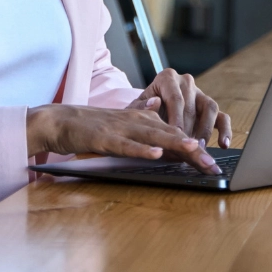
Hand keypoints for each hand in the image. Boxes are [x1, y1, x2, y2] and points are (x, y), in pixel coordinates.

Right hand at [26, 100, 222, 173]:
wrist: (58, 120)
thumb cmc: (89, 124)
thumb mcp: (120, 120)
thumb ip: (140, 114)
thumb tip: (158, 106)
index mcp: (141, 118)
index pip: (174, 132)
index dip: (194, 147)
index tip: (212, 163)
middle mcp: (135, 121)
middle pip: (170, 134)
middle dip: (194, 150)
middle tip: (213, 166)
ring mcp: (120, 129)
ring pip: (153, 136)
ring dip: (175, 144)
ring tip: (195, 151)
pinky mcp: (104, 138)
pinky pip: (126, 145)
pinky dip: (141, 149)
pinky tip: (155, 154)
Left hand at [129, 68, 231, 148]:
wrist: (151, 108)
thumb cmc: (143, 109)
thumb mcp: (136, 107)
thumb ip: (141, 107)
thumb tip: (154, 104)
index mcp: (167, 78)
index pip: (175, 97)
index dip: (176, 117)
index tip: (176, 133)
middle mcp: (186, 82)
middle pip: (192, 106)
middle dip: (189, 129)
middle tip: (185, 147)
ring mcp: (200, 94)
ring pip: (210, 109)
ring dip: (205, 130)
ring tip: (200, 147)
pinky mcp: (210, 108)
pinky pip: (222, 117)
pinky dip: (225, 131)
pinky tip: (223, 145)